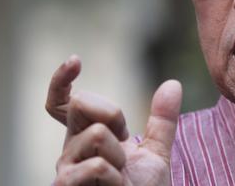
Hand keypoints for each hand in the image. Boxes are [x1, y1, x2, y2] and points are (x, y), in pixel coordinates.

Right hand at [46, 55, 181, 184]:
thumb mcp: (157, 155)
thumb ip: (162, 120)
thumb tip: (173, 83)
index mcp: (86, 137)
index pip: (62, 104)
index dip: (61, 80)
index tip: (75, 60)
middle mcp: (69, 150)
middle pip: (84, 103)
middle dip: (115, 116)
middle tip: (125, 149)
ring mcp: (64, 170)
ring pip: (98, 134)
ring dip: (121, 158)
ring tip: (120, 180)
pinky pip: (97, 165)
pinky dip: (116, 178)